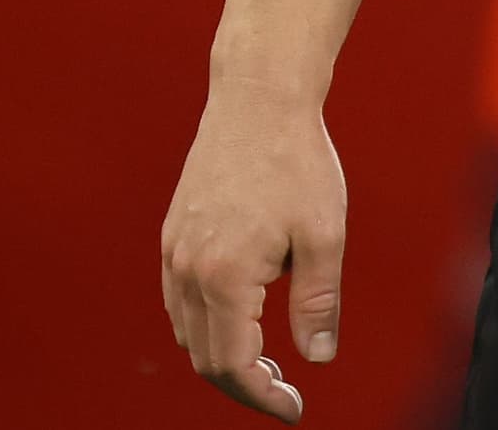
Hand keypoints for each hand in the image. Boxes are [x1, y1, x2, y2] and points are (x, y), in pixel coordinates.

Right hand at [161, 77, 347, 420]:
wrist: (259, 99)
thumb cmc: (297, 160)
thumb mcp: (325, 234)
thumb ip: (319, 302)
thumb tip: (318, 358)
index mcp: (224, 276)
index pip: (234, 364)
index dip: (263, 396)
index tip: (293, 409)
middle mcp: (187, 269)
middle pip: (205, 357)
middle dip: (244, 384)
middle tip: (285, 389)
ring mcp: (174, 252)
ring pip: (187, 333)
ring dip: (222, 357)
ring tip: (269, 357)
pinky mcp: (173, 236)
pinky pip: (178, 302)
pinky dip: (205, 326)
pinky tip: (242, 318)